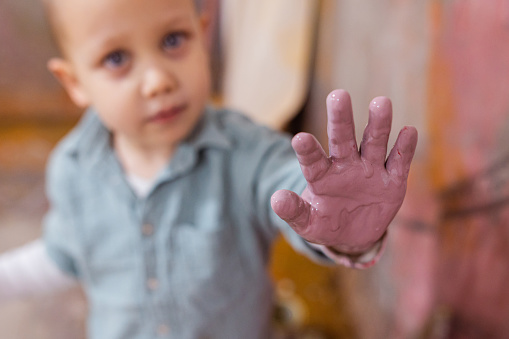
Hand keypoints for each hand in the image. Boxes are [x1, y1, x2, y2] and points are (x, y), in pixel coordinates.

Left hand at [271, 89, 417, 253]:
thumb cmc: (325, 223)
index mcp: (322, 175)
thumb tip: (276, 199)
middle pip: (342, 139)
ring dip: (378, 124)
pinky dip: (405, 148)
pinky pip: (399, 162)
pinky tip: (409, 132)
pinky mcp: (393, 181)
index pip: (313, 160)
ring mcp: (370, 170)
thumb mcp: (308, 223)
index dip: (307, 150)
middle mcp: (346, 165)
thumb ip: (294, 212)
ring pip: (374, 143)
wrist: (354, 234)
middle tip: (338, 95)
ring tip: (380, 102)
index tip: (299, 139)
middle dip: (341, 119)